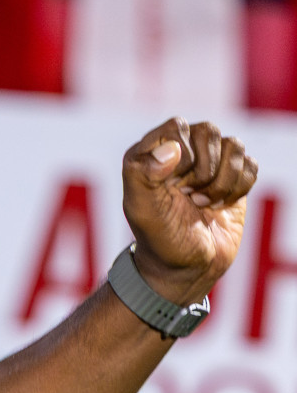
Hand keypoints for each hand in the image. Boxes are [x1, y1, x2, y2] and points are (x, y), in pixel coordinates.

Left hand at [122, 118, 257, 300]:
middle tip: (189, 197)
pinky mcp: (233, 176)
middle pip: (209, 131)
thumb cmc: (160, 237)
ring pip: (235, 146)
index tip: (175, 186)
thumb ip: (143, 174)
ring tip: (202, 203)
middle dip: (204, 171)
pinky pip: (251, 164)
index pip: (176, 126)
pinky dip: (239, 189)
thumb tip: (171, 148)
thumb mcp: (141, 208)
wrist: (187, 266)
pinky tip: (220, 205)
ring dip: (222, 182)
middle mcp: (179, 151)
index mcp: (150, 152)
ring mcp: (208, 162)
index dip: (183, 155)